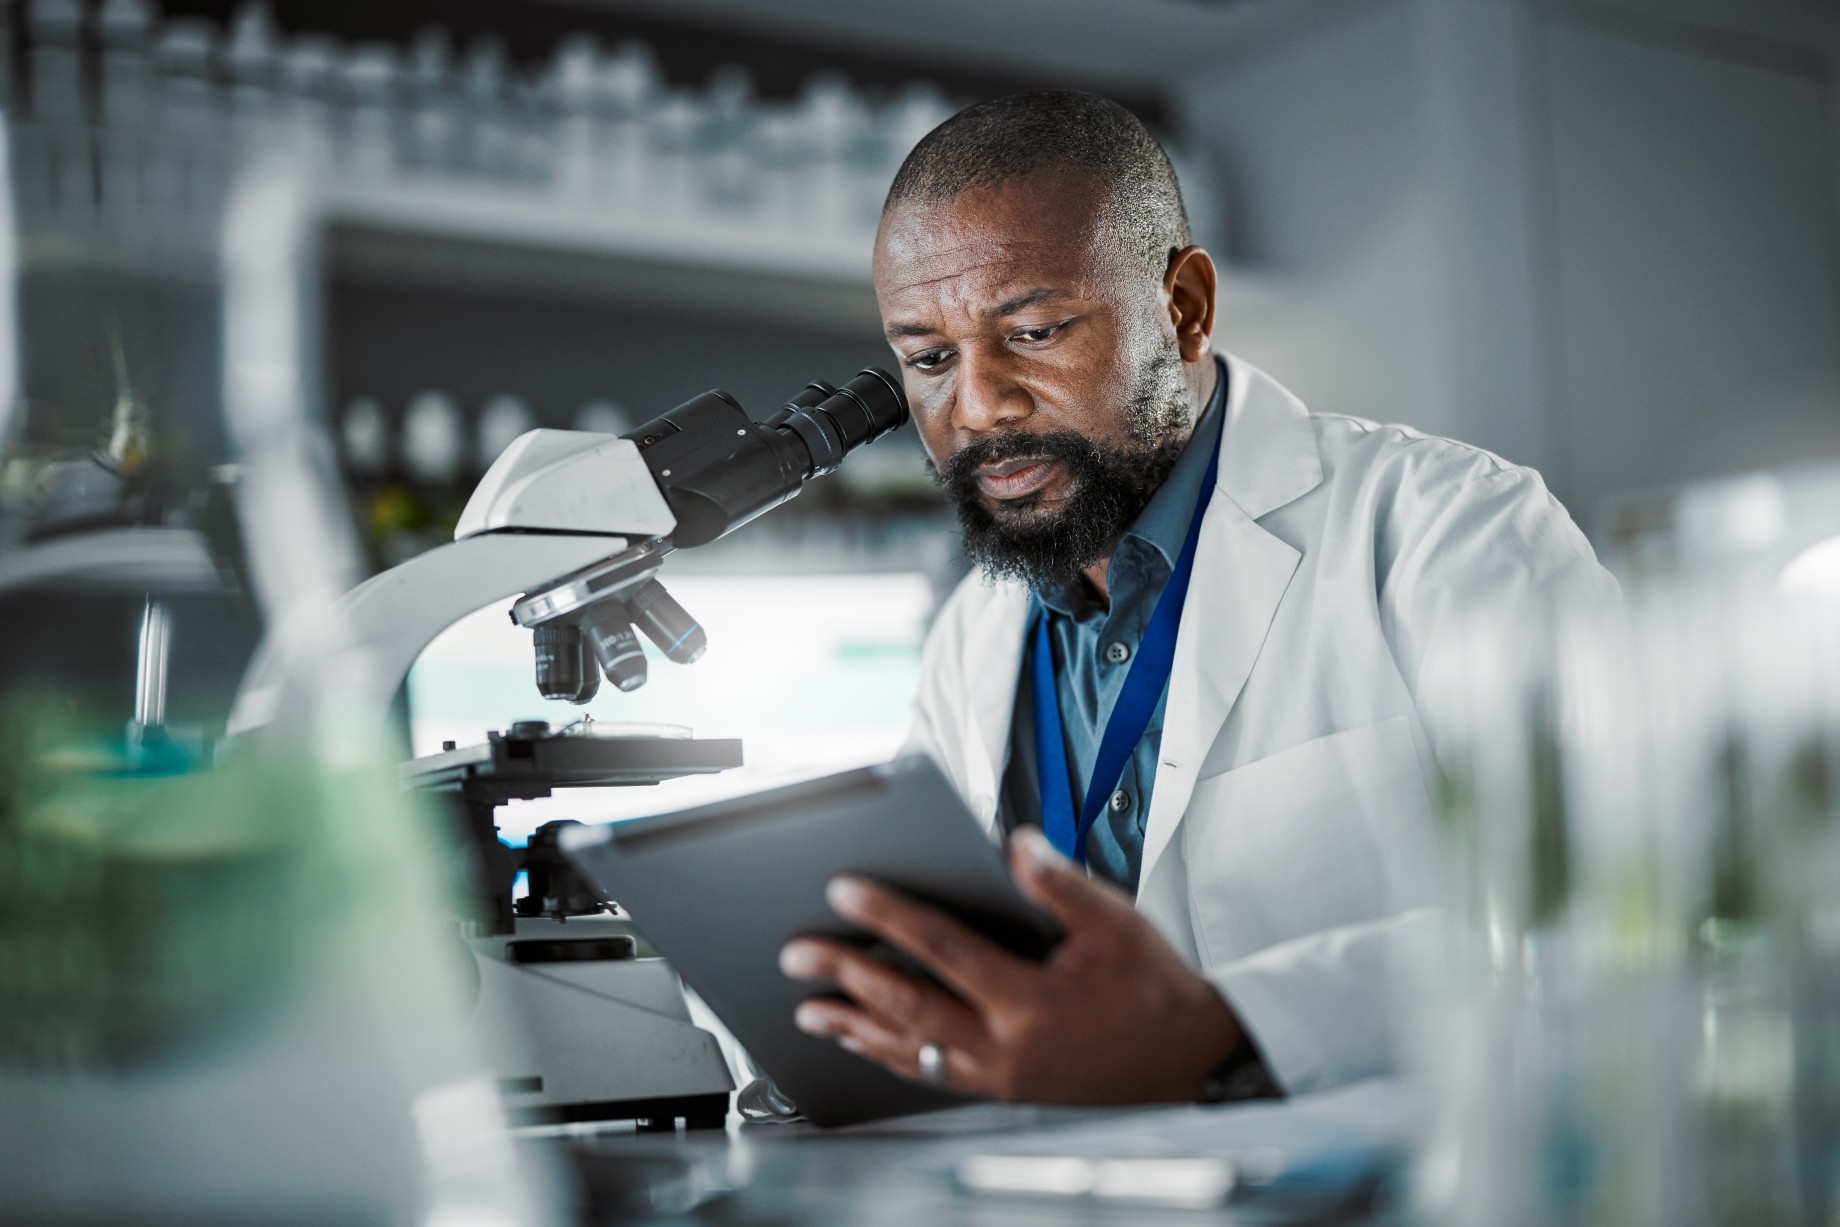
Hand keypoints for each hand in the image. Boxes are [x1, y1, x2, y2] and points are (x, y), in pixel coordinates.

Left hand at [777, 826, 1243, 1104]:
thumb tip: (1014, 845)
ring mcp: (1000, 1074)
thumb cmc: (1153, 985)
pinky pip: (931, 1074)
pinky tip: (864, 1043)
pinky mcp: (1002, 1089)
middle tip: (797, 953)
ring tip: (808, 1008)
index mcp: (1030, 998)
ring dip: (854, 1026)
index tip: (843, 890)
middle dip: (846, 975)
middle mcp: (1006, 1044)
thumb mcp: (1115, 922)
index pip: (942, 948)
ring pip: (910, 1048)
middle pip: (907, 1003)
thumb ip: (1060, 884)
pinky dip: (890, 1056)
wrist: (1189, 1059)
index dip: (889, 915)